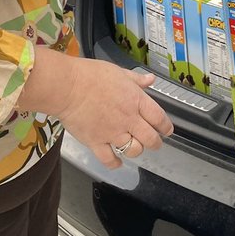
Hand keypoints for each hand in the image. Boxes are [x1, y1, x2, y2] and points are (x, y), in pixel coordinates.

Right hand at [56, 59, 173, 167]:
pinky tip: (117, 162)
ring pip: (133, 150)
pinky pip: (110, 160)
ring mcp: (113, 133)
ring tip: (133, 148)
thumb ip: (136, 79)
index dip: (165, 127)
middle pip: (150, 138)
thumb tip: (151, 80)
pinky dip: (115, 164)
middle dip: (155, 143)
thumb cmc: (91, 75)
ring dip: (136, 150)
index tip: (167, 131)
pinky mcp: (96, 142)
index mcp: (136, 100)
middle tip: (155, 143)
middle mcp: (128, 119)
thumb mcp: (118, 72)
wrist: (67, 87)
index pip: (159, 118)